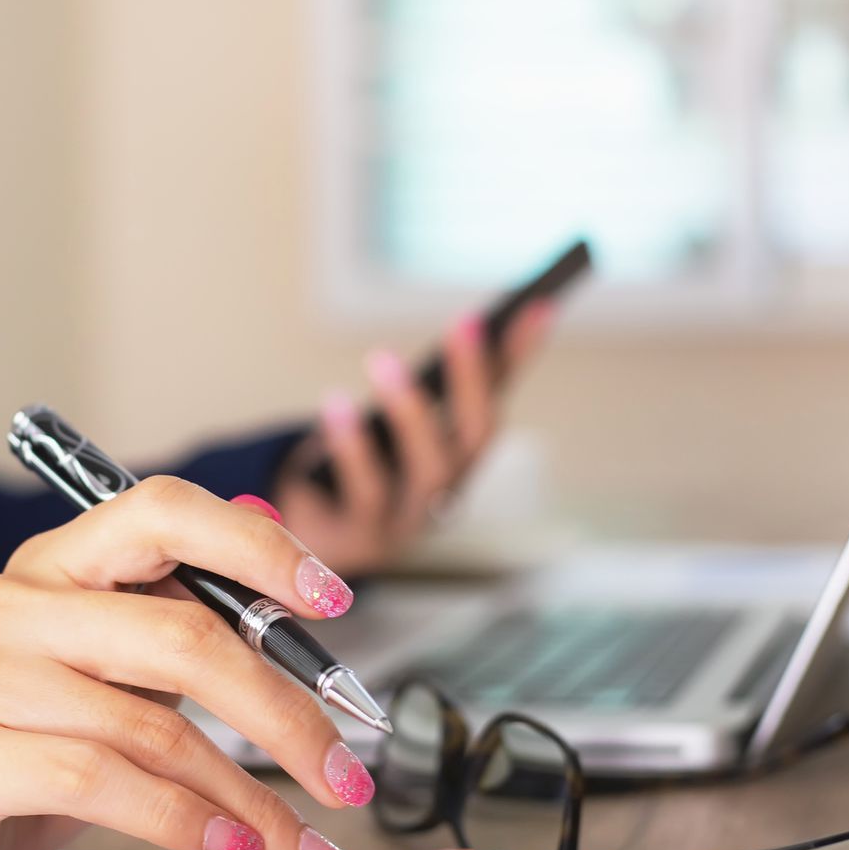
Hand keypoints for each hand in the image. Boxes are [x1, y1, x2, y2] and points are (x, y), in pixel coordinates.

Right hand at [0, 477, 373, 849]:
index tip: (334, 600)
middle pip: (183, 634)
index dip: (256, 546)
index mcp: (60, 564)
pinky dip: (182, 821)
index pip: (163, 511)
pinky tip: (225, 846)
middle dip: (287, 712)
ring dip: (250, 798)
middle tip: (346, 773)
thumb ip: (188, 623)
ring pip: (154, 726)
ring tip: (295, 843)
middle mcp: (14, 603)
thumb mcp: (113, 675)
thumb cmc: (27, 746)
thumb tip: (294, 572)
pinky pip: (100, 782)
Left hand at [272, 301, 557, 574]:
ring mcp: (410, 517)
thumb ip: (431, 385)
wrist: (311, 546)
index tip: (537, 303)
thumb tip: (475, 321)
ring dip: (411, 412)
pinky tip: (335, 404)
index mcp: (460, 458)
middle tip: (467, 323)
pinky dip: (351, 448)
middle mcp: (446, 490)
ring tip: (384, 358)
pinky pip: (365, 492)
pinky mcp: (362, 535)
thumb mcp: (395, 423)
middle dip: (474, 379)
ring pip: (429, 470)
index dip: (519, 356)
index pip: (500, 394)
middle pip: (475, 437)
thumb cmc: (361, 468)